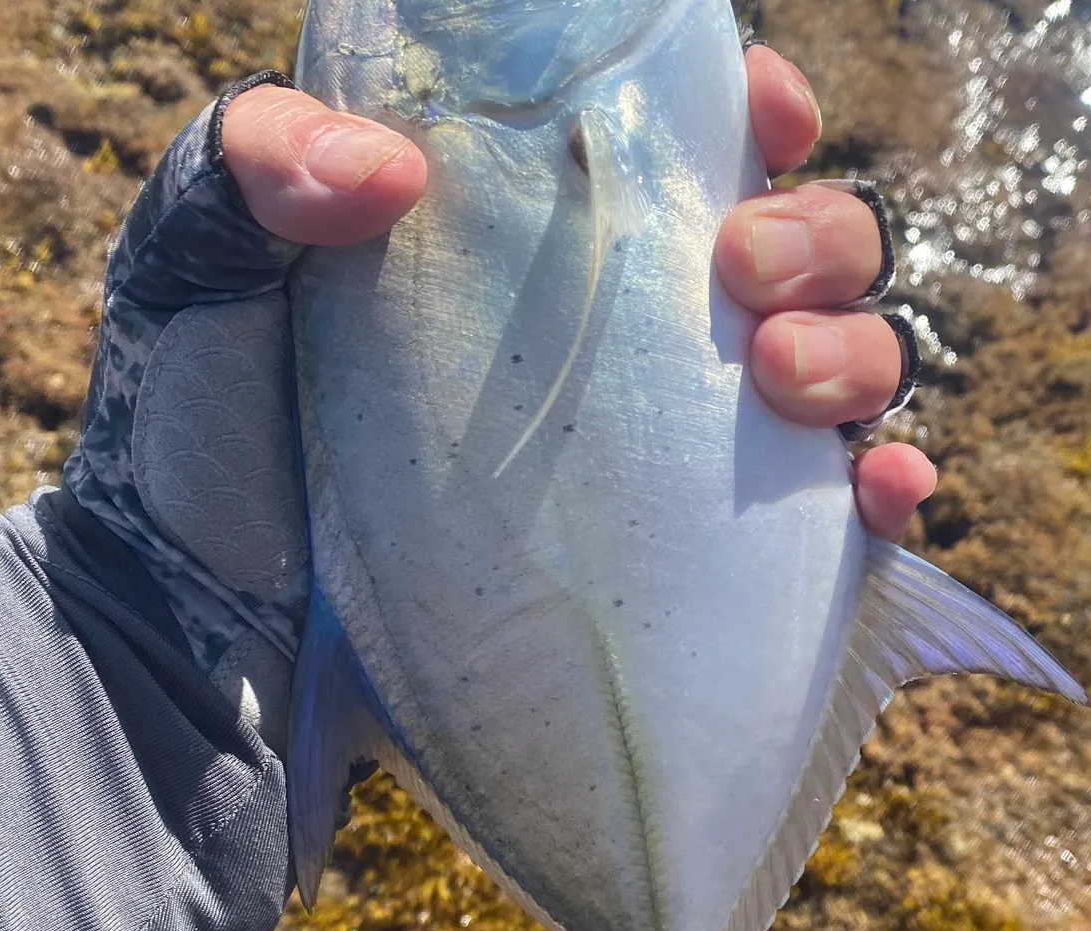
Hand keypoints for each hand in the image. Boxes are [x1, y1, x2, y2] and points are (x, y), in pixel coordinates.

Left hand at [220, 51, 935, 542]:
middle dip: (816, 239)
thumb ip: (252, 176)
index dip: (755, 115)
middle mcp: (634, 351)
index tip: (757, 119)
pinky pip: (843, 530)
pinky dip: (887, 499)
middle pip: (801, 254)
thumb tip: (384, 167)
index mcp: (550, 253)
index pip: (690, 152)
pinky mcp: (710, 580)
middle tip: (741, 275)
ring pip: (843, 373)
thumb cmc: (211, 459)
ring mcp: (678, 466)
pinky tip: (879, 497)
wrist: (224, 654)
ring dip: (856, 357)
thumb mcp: (203, 290)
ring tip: (782, 381)